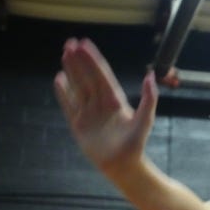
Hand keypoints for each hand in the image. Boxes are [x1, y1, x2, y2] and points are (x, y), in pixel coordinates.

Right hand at [54, 38, 158, 173]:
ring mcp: (89, 114)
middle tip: (70, 43)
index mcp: (115, 100)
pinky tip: (58, 79)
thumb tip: (150, 76)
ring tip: (64, 54)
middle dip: (79, 61)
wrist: (123, 166)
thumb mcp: (145, 119)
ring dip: (71, 72)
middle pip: (88, 78)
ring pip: (78, 88)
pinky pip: (69, 105)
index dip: (93, 60)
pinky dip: (63, 93)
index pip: (102, 75)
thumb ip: (149, 98)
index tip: (85, 44)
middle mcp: (101, 104)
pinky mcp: (78, 125)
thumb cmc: (136, 144)